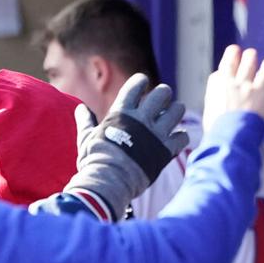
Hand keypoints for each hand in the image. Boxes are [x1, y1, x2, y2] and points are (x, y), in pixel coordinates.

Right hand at [66, 73, 187, 219]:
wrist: (109, 181)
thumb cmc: (95, 160)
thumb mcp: (86, 137)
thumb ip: (86, 122)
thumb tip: (81, 108)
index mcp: (122, 112)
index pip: (135, 87)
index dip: (140, 81)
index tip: (143, 81)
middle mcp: (142, 119)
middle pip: (161, 94)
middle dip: (163, 93)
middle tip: (163, 97)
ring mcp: (156, 134)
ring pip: (177, 112)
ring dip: (176, 111)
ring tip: (174, 113)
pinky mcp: (166, 150)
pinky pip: (183, 137)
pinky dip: (182, 136)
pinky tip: (177, 138)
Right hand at [203, 45, 263, 133]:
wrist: (231, 137)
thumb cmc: (220, 132)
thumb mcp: (211, 115)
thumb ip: (217, 105)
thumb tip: (222, 108)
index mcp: (215, 87)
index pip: (221, 72)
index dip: (227, 71)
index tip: (230, 72)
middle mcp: (229, 81)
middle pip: (234, 59)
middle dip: (238, 55)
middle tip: (244, 55)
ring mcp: (245, 84)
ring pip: (249, 60)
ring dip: (251, 57)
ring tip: (253, 55)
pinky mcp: (260, 89)